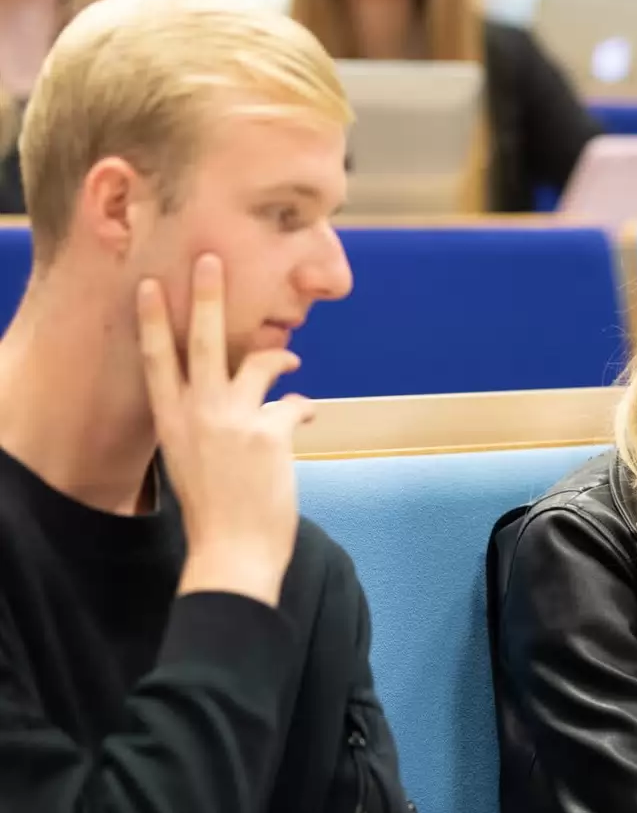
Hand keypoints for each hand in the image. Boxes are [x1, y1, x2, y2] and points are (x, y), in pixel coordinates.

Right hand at [139, 254, 314, 607]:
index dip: (154, 321)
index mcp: (171, 423)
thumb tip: (234, 400)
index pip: (157, 361)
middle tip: (210, 259)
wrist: (232, 553)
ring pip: (256, 362)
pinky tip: (308, 414)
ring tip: (292, 359)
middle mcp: (196, 414)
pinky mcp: (268, 433)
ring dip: (279, 354)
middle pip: (202, 342)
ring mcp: (232, 420)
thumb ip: (205, 426)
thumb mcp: (193, 462)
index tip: (151, 286)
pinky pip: (293, 405)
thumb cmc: (216, 513)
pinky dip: (302, 409)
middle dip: (208, 297)